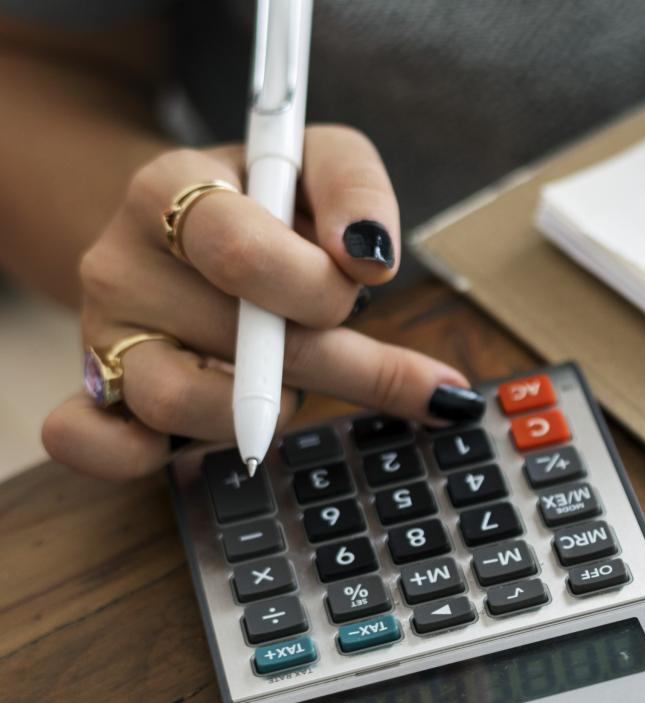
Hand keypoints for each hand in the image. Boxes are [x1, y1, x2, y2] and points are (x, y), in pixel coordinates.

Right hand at [41, 125, 482, 480]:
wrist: (183, 224)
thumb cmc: (268, 200)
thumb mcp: (318, 160)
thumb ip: (356, 189)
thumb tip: (371, 259)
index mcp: (167, 191)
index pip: (237, 250)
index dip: (317, 284)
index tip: (367, 281)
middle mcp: (120, 264)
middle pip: (238, 340)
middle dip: (339, 360)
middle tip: (407, 376)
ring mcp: (103, 335)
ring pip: (180, 402)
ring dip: (272, 408)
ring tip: (302, 383)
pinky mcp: (97, 395)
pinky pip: (92, 442)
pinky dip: (142, 455)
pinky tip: (215, 442)